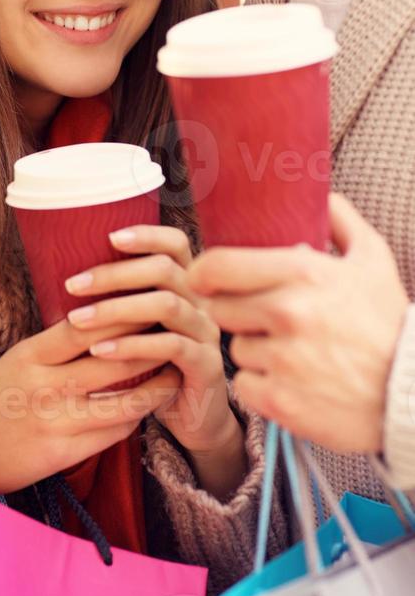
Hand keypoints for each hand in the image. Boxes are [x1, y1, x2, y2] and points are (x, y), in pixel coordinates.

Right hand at [0, 313, 179, 495]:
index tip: (152, 300)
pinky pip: (115, 432)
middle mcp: (44, 386)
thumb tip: (108, 314)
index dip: (123, 313)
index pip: (85, 326)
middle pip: (113, 361)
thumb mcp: (20, 359)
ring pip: (124, 401)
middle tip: (179, 333)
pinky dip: (138, 415)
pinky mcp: (65, 452)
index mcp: (31, 355)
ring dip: (157, 385)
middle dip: (152, 345)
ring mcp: (56, 421)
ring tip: (176, 369)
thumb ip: (59, 343)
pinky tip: (151, 402)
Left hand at [65, 224, 244, 480]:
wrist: (194, 418)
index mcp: (188, 286)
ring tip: (76, 320)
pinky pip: (172, 347)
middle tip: (73, 285)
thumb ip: (124, 299)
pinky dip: (133, 345)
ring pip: (167, 305)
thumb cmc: (157, 367)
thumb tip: (72, 275)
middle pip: (166, 269)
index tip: (109, 237)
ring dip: (116, 310)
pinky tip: (102, 351)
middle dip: (115, 273)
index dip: (147, 235)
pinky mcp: (207, 365)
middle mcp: (202, 303)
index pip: (176, 244)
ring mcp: (208, 332)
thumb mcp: (141, 328)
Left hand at [187, 193, 408, 453]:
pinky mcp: (279, 401)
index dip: (203, 272)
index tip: (203, 278)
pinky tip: (292, 381)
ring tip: (291, 352)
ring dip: (254, 349)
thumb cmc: (390, 323)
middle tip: (264, 317)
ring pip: (235, 347)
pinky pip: (245, 384)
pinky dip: (261, 385)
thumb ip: (342, 221)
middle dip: (236, 310)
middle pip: (219, 307)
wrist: (413, 392)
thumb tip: (322, 195)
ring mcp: (281, 359)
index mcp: (303, 273)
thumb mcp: (374, 261)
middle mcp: (286, 313)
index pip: (218, 265)